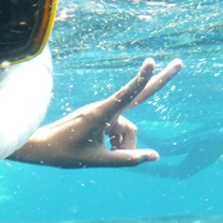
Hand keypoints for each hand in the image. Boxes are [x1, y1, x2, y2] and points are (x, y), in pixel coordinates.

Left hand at [12, 58, 182, 167]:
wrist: (41, 146)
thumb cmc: (65, 153)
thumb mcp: (97, 161)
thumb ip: (126, 159)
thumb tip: (154, 156)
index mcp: (100, 114)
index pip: (125, 94)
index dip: (140, 79)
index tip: (151, 62)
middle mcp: (104, 108)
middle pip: (138, 96)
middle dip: (159, 80)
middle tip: (180, 63)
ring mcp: (104, 111)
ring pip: (128, 127)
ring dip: (124, 143)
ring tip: (107, 153)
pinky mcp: (102, 116)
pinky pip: (119, 128)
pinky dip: (118, 142)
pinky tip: (107, 149)